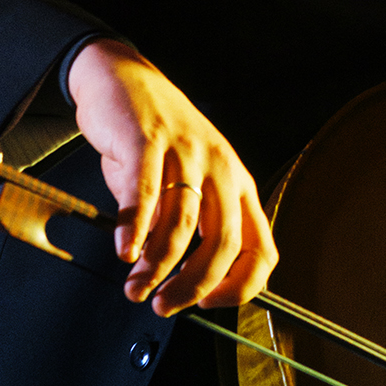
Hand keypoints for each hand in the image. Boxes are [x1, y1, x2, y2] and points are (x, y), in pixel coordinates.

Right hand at [65, 39, 275, 314]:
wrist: (125, 80)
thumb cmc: (157, 140)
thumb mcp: (189, 182)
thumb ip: (191, 226)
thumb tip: (182, 282)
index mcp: (237, 185)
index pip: (260, 248)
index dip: (239, 286)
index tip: (208, 304)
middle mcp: (222, 169)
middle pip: (223, 243)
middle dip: (193, 285)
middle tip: (164, 305)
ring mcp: (188, 152)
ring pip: (183, 224)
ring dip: (157, 266)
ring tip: (136, 287)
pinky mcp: (150, 140)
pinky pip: (146, 193)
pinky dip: (135, 229)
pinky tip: (125, 250)